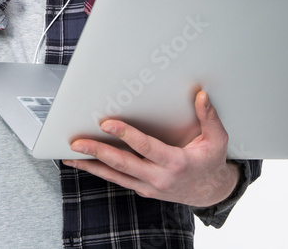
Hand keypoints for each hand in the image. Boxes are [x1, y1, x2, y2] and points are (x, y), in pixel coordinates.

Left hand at [63, 90, 239, 207]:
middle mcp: (159, 178)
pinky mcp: (142, 189)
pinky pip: (118, 180)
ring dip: (91, 165)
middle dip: (98, 152)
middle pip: (122, 164)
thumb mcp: (217, 140)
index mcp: (175, 163)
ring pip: (115, 176)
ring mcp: (148, 186)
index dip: (125, 135)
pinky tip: (85, 163)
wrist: (209, 192)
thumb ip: (209, 117)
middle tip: (77, 142)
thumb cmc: (211, 162)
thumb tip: (201, 95)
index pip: (145, 147)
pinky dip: (100, 171)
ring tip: (71, 155)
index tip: (107, 124)